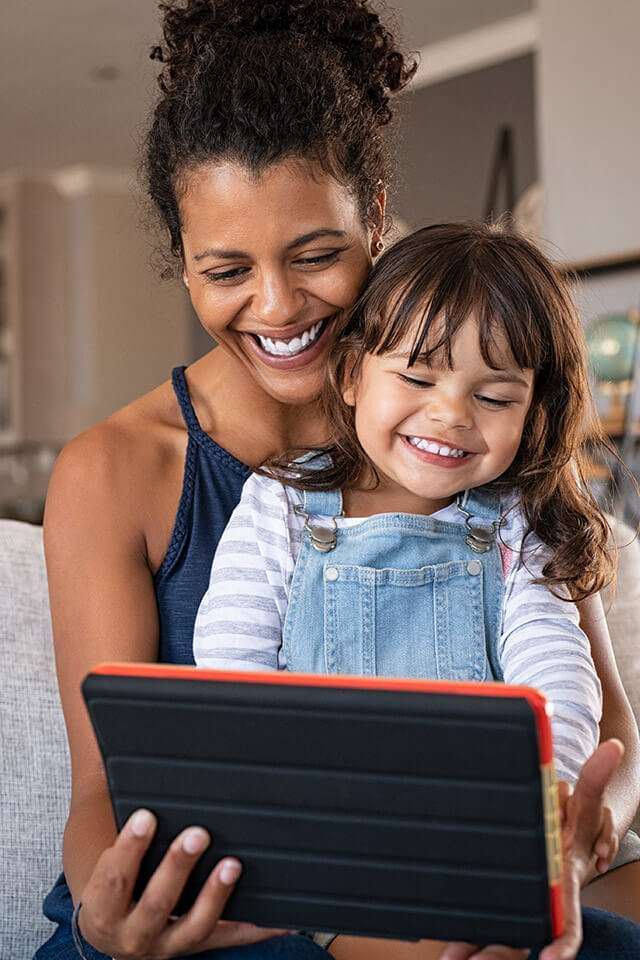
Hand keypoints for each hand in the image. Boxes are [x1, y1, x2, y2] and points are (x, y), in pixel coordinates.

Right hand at [78, 808, 287, 958]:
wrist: (114, 930)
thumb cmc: (114, 877)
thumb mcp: (105, 849)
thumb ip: (111, 799)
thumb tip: (104, 729)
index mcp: (104, 907)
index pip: (113, 878)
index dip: (129, 848)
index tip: (146, 816)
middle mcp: (134, 933)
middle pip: (156, 902)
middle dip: (177, 866)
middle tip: (199, 833)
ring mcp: (168, 945)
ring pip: (193, 927)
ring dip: (215, 896)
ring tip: (234, 865)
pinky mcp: (197, 947)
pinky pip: (230, 937)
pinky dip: (257, 927)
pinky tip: (281, 914)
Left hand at [438, 740, 624, 959]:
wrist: (563, 833)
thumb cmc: (572, 824)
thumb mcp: (583, 803)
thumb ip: (594, 779)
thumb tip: (614, 746)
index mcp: (563, 886)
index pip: (566, 925)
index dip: (561, 945)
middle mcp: (541, 901)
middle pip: (521, 938)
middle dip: (497, 954)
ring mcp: (519, 904)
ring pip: (496, 935)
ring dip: (470, 947)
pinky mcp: (497, 900)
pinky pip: (478, 920)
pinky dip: (461, 932)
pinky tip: (439, 941)